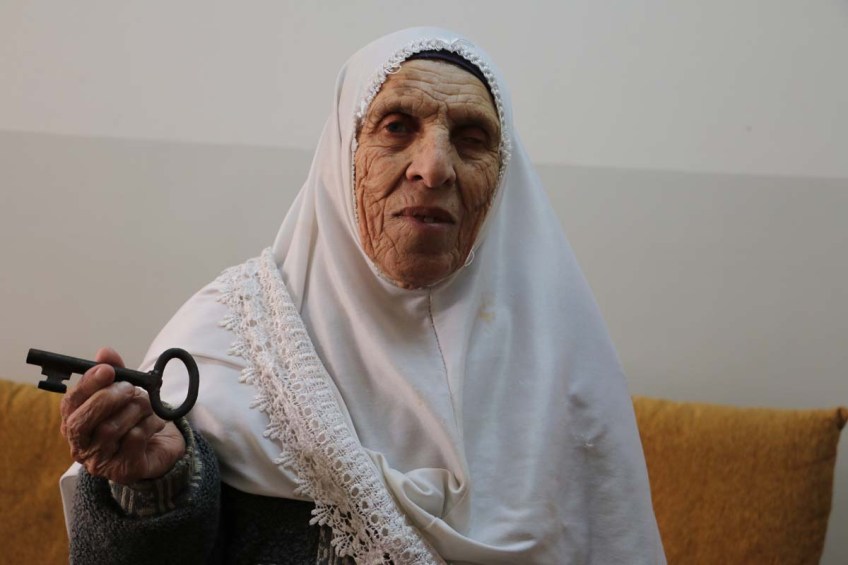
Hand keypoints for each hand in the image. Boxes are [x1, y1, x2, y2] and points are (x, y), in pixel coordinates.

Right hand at [60, 347, 185, 483]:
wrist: (160, 446)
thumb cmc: (134, 418)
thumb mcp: (125, 391)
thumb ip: (115, 372)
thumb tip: (105, 352)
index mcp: (75, 422)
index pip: (70, 403)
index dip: (88, 384)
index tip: (107, 370)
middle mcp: (81, 445)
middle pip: (83, 421)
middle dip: (109, 398)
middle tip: (130, 388)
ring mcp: (100, 461)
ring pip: (111, 429)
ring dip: (135, 409)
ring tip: (147, 406)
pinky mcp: (123, 470)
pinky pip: (134, 439)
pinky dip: (149, 424)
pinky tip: (155, 422)